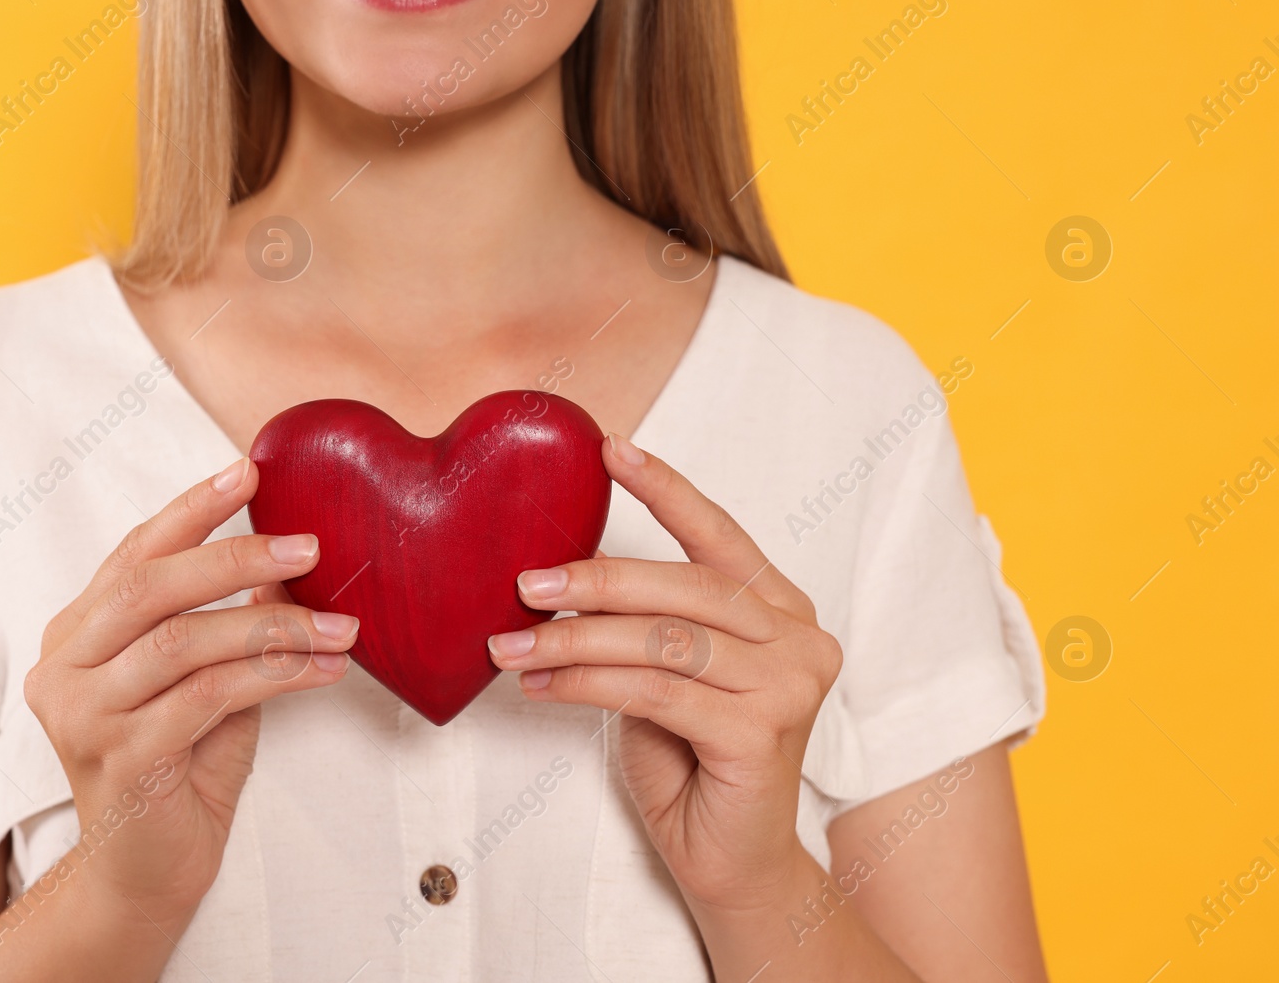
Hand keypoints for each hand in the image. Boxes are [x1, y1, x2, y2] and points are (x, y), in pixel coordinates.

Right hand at [23, 458, 356, 931]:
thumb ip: (225, 624)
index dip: (190, 509)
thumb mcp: (203, 681)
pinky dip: (276, 676)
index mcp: (74, 635)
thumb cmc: (177, 769)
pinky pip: (209, 698)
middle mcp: (63, 669)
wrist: (145, 875)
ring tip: (339, 626)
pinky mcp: (121, 761)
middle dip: (235, 556)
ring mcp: (83, 717)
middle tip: (308, 547)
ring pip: (184, 642)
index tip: (247, 471)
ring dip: (273, 626)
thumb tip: (282, 562)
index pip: (132, 554)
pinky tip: (323, 670)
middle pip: (149, 587)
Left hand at [488, 434, 840, 917]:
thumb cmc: (693, 762)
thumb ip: (646, 623)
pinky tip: (543, 685)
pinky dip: (587, 683)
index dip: (666, 489)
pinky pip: (653, 691)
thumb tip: (566, 572)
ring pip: (663, 640)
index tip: (610, 449)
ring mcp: (789, 687)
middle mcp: (800, 639)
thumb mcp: (667, 674)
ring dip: (576, 639)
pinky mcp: (761, 734)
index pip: (720, 536)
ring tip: (513, 645)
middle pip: (686, 587)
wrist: (730, 863)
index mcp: (782, 610)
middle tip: (527, 582)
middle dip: (597, 580)